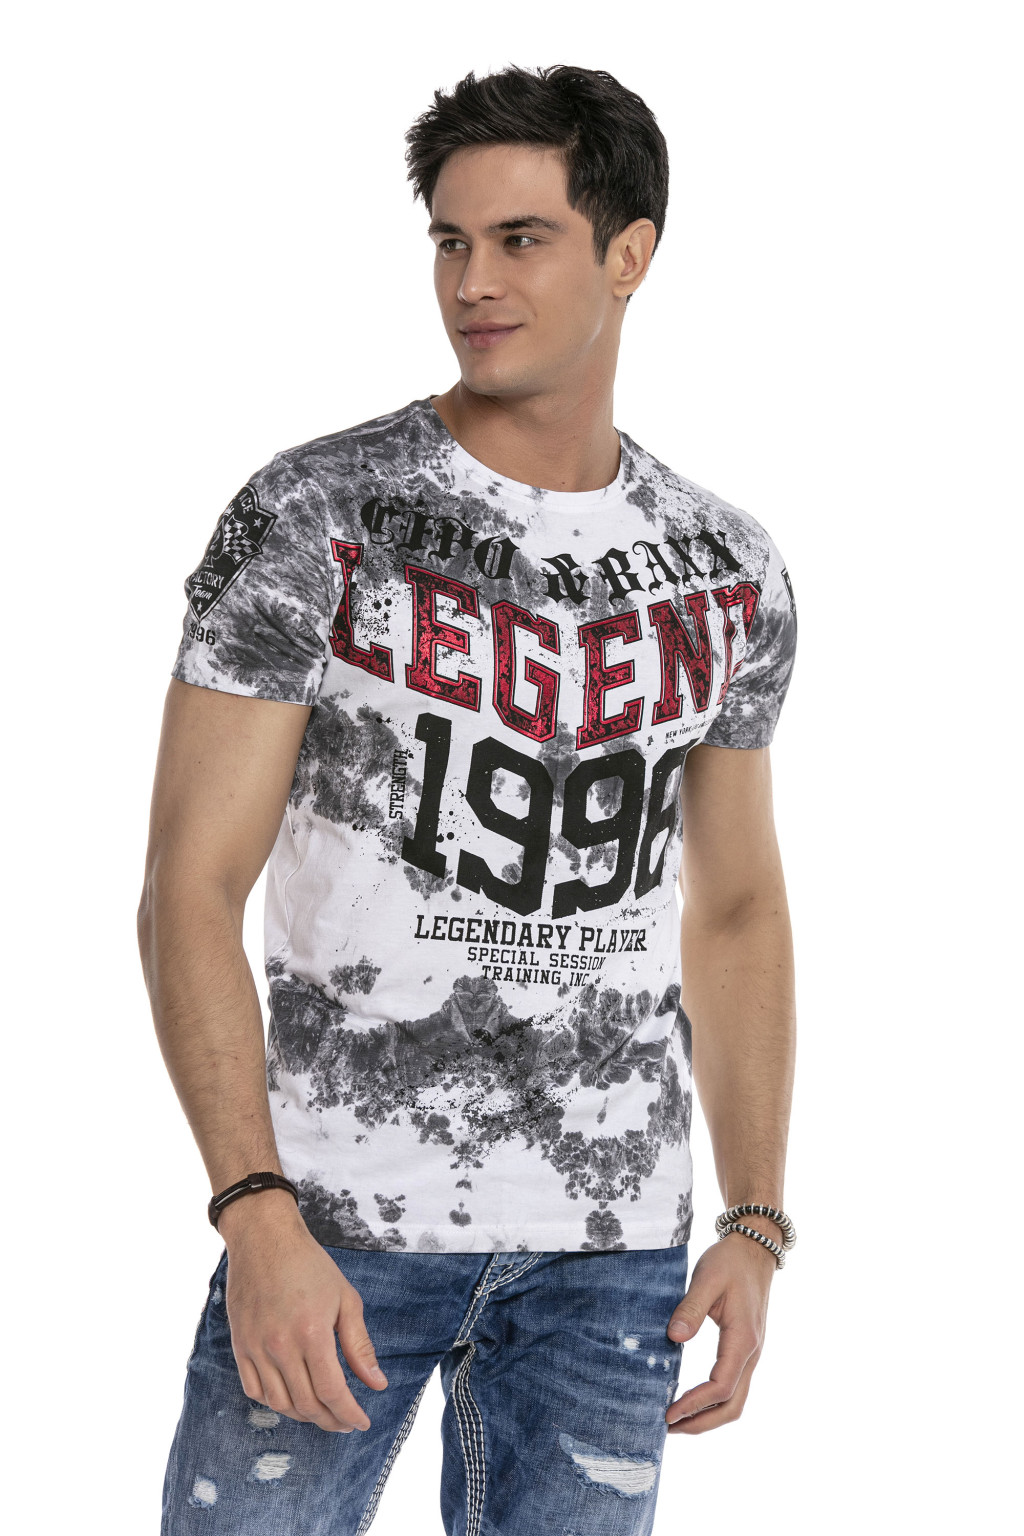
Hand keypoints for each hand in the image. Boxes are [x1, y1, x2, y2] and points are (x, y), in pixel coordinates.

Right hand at [220, 1194, 387, 1432]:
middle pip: (307, 1404)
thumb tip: (377, 1384)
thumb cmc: (309, 1265)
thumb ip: (359, 1346)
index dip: (349, 1414)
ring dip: (303, 1416)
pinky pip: (254, 1391)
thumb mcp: (345, 1299)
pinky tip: (291, 1399)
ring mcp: (255, 1348)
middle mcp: (280, 1346)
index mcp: (311, 1333)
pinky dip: (274, 1403)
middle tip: (345, 1422)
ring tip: (322, 1413)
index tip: (362, 1423)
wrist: (264, 1239)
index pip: (332, 1392)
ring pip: (280, 1403)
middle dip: (330, 1420)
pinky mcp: (239, 1346)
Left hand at [664, 1229, 776, 1433]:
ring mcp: (751, 1353)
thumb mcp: (707, 1278)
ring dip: (708, 1416)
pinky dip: (713, 1402)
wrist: (755, 1249)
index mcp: (743, 1339)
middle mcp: (752, 1352)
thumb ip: (691, 1309)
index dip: (695, 1404)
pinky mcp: (745, 1349)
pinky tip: (691, 1399)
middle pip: (732, 1405)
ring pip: (735, 1400)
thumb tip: (673, 1338)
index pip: (721, 1386)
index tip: (668, 1412)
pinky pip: (733, 1386)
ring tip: (677, 1421)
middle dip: (702, 1423)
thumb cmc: (730, 1261)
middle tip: (668, 1428)